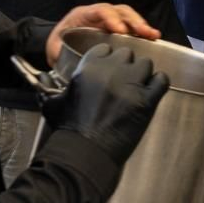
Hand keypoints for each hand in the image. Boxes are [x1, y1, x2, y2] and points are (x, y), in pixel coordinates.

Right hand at [40, 44, 168, 164]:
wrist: (84, 154)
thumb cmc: (68, 130)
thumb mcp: (53, 103)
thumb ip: (48, 86)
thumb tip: (42, 77)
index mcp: (89, 66)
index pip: (106, 49)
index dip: (107, 60)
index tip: (107, 71)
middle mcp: (112, 71)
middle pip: (127, 54)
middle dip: (125, 66)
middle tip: (122, 82)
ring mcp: (131, 84)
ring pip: (146, 64)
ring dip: (142, 74)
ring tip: (137, 88)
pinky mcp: (146, 101)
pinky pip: (162, 80)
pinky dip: (159, 84)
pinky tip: (152, 91)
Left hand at [47, 3, 160, 60]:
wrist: (59, 44)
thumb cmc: (57, 45)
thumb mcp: (54, 49)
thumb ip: (59, 52)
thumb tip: (67, 59)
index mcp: (81, 15)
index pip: (99, 10)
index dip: (111, 18)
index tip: (120, 31)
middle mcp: (98, 14)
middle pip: (119, 11)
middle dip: (133, 21)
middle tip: (144, 32)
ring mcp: (108, 20)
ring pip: (128, 16)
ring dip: (141, 25)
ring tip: (153, 35)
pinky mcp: (116, 29)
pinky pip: (131, 26)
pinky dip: (142, 31)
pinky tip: (153, 39)